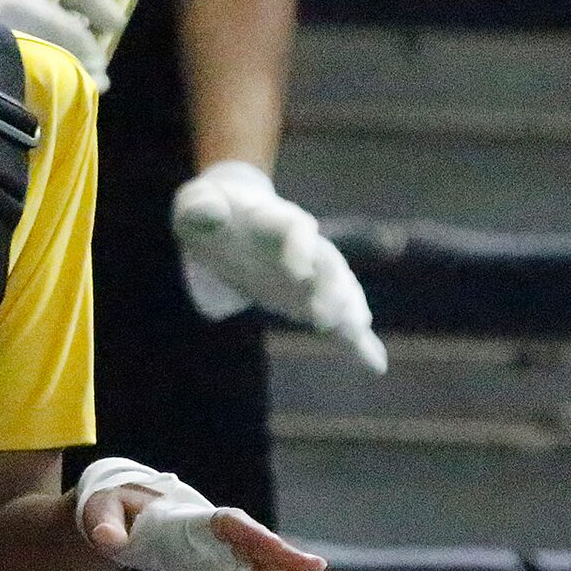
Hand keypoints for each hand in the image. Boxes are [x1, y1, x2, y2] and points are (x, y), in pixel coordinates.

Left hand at [75, 457, 334, 570]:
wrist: (115, 514)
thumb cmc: (111, 507)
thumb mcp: (101, 511)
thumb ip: (104, 524)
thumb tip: (108, 541)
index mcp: (192, 516)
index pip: (234, 526)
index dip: (261, 539)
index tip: (285, 552)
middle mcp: (212, 535)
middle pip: (259, 548)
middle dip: (289, 562)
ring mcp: (217, 553)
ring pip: (261, 568)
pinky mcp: (215, 570)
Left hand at [171, 160, 386, 371]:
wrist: (228, 219)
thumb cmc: (210, 210)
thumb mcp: (195, 205)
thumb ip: (201, 208)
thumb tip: (212, 215)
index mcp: (276, 219)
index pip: (296, 230)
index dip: (300, 251)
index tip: (298, 276)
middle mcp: (303, 244)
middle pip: (328, 263)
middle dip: (330, 289)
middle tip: (324, 319)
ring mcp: (310, 273)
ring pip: (340, 290)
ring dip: (349, 312)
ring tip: (355, 335)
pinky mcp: (308, 298)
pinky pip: (338, 320)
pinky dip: (356, 341)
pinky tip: (374, 365)